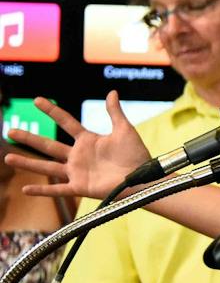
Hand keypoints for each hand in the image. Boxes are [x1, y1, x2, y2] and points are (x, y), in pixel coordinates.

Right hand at [3, 92, 149, 199]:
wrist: (143, 178)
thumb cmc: (137, 156)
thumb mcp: (125, 130)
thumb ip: (115, 112)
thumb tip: (112, 92)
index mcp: (88, 140)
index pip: (66, 122)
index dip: (52, 111)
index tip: (38, 100)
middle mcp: (78, 156)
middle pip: (48, 145)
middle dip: (29, 137)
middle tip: (10, 130)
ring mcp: (77, 172)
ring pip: (47, 167)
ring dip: (27, 162)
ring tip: (8, 156)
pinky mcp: (80, 187)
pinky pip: (58, 189)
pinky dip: (42, 190)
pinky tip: (25, 188)